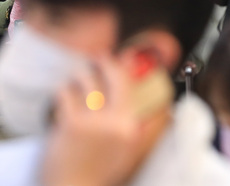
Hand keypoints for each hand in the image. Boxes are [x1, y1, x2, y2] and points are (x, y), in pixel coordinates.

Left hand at [42, 58, 141, 185]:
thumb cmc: (100, 175)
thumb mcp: (133, 154)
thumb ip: (149, 131)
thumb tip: (165, 111)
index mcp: (132, 128)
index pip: (135, 86)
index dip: (129, 65)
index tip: (127, 55)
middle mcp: (116, 122)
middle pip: (113, 76)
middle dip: (105, 61)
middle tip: (99, 58)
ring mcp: (92, 121)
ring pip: (87, 79)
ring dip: (81, 75)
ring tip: (78, 79)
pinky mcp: (70, 123)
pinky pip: (65, 92)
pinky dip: (63, 90)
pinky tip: (63, 95)